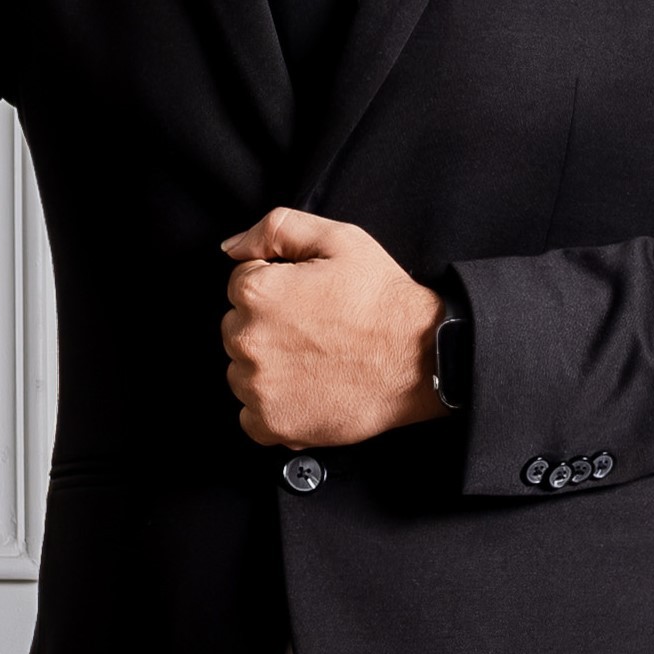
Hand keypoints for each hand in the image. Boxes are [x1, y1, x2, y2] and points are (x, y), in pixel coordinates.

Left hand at [220, 208, 448, 448]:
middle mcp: (248, 341)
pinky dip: (271, 405)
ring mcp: (259, 387)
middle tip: (314, 327)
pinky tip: (305, 389)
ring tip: (312, 358)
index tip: (306, 297)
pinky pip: (250, 414)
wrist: (421, 357)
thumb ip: (275, 228)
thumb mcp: (336, 238)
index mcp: (257, 292)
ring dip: (266, 365)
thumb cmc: (381, 299)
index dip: (276, 285)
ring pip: (240, 370)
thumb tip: (231, 246)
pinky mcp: (274, 424)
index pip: (240, 283)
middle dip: (266, 324)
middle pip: (237, 326)